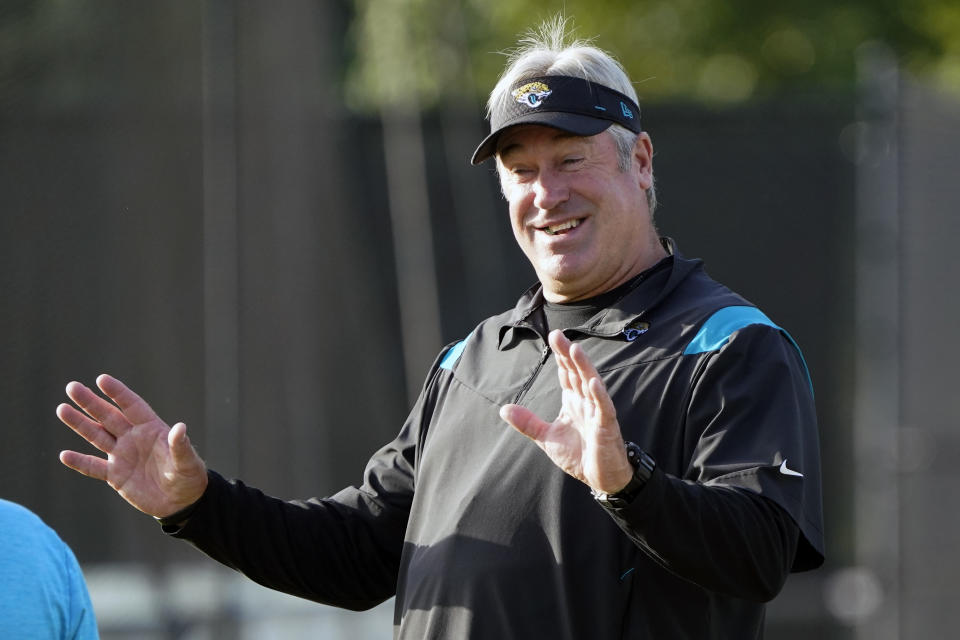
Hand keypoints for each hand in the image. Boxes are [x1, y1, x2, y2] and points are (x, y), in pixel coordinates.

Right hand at [57, 374, 207, 517]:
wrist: (181, 501)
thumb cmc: (188, 476)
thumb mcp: (187, 461)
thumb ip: (180, 445)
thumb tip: (180, 427)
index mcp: (151, 429)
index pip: (132, 406)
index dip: (118, 393)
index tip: (101, 379)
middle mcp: (133, 438)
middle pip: (108, 416)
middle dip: (90, 403)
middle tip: (72, 387)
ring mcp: (122, 456)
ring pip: (97, 436)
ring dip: (80, 424)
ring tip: (62, 409)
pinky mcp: (115, 476)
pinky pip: (94, 467)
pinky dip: (80, 462)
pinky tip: (64, 455)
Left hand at [500, 330, 632, 493]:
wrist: (601, 478)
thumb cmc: (579, 455)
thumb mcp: (546, 438)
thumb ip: (528, 423)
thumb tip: (503, 409)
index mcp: (574, 401)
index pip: (566, 374)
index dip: (560, 356)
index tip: (553, 337)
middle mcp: (586, 402)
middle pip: (577, 373)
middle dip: (568, 354)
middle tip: (558, 335)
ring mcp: (597, 412)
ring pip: (591, 384)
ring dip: (584, 367)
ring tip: (575, 349)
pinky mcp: (607, 426)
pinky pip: (603, 407)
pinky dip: (599, 395)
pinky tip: (592, 382)